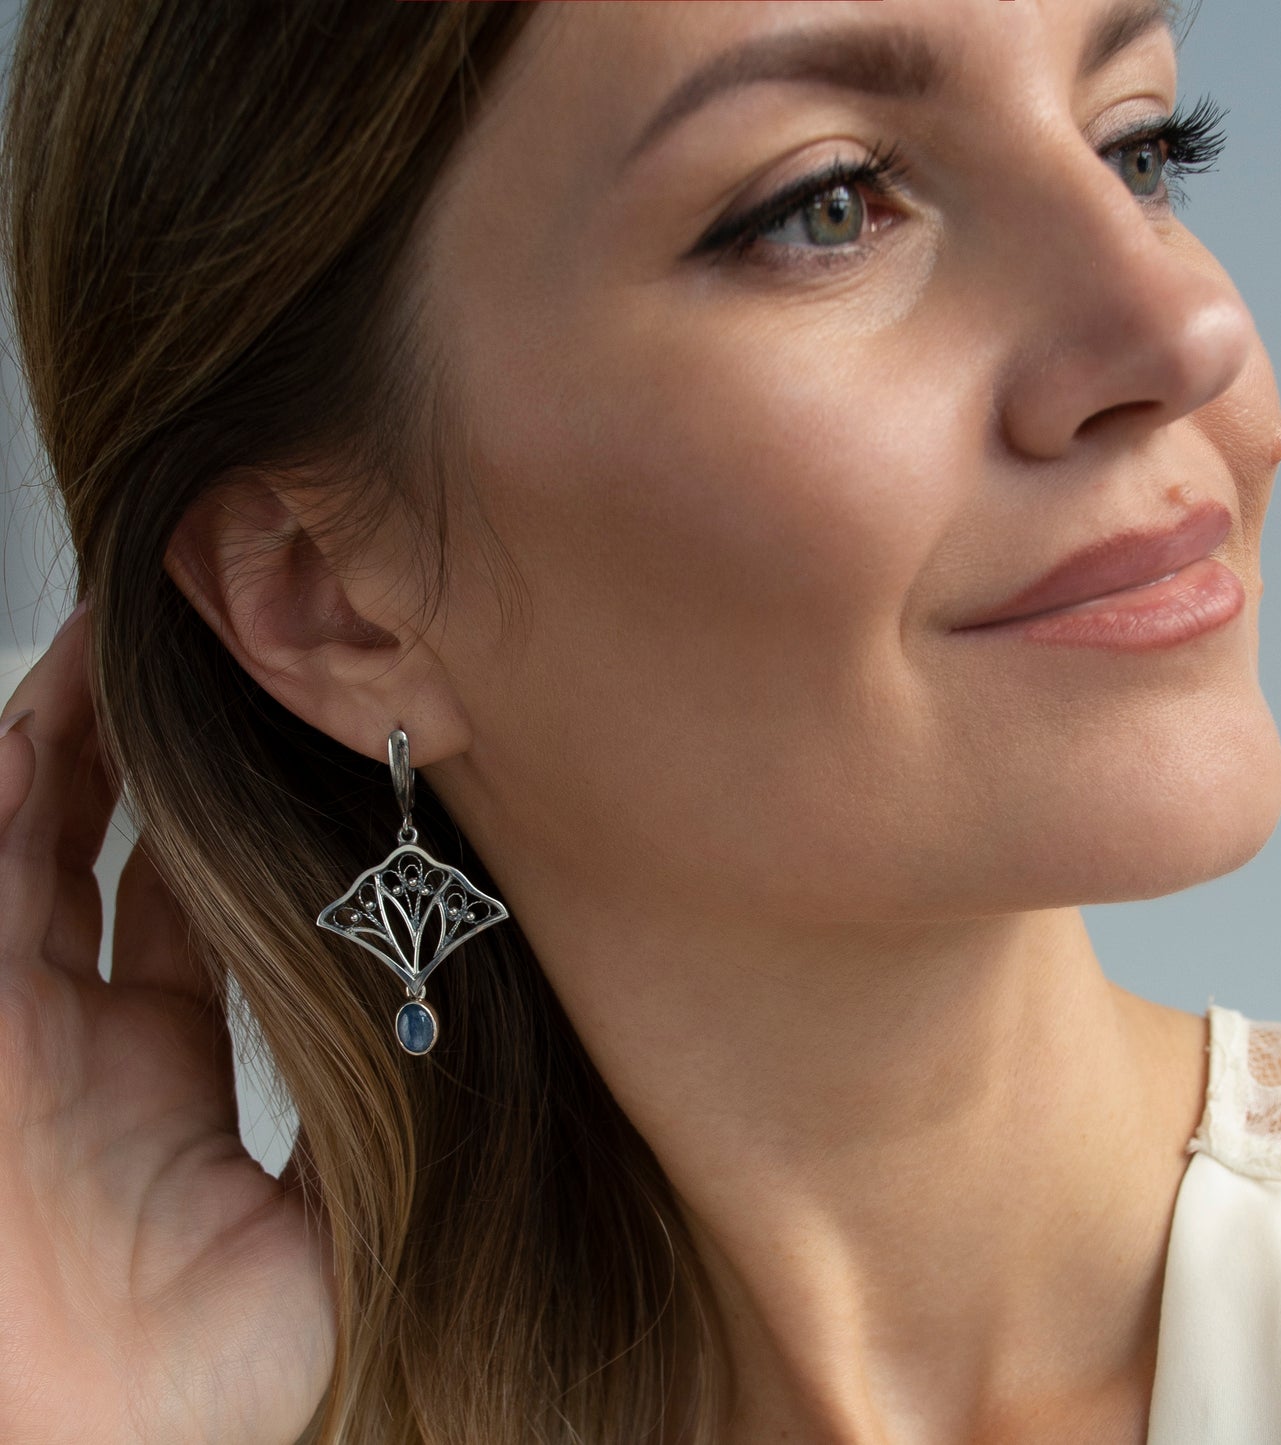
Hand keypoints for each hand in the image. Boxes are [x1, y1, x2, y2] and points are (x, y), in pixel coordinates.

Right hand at [0, 605, 335, 1443]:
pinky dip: (25, 777)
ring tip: (145, 648)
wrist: (108, 1428)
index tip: (310, 759)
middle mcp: (89, 1038)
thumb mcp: (332, 1242)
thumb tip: (451, 1038)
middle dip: (160, 769)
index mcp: (164, 1078)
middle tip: (228, 673)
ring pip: (49, 842)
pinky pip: (1, 864)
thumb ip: (378, 1129)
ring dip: (89, 743)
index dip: (243, 839)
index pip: (202, 922)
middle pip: (120, 863)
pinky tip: (70, 702)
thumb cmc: (203, 1376)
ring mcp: (26, 1018)